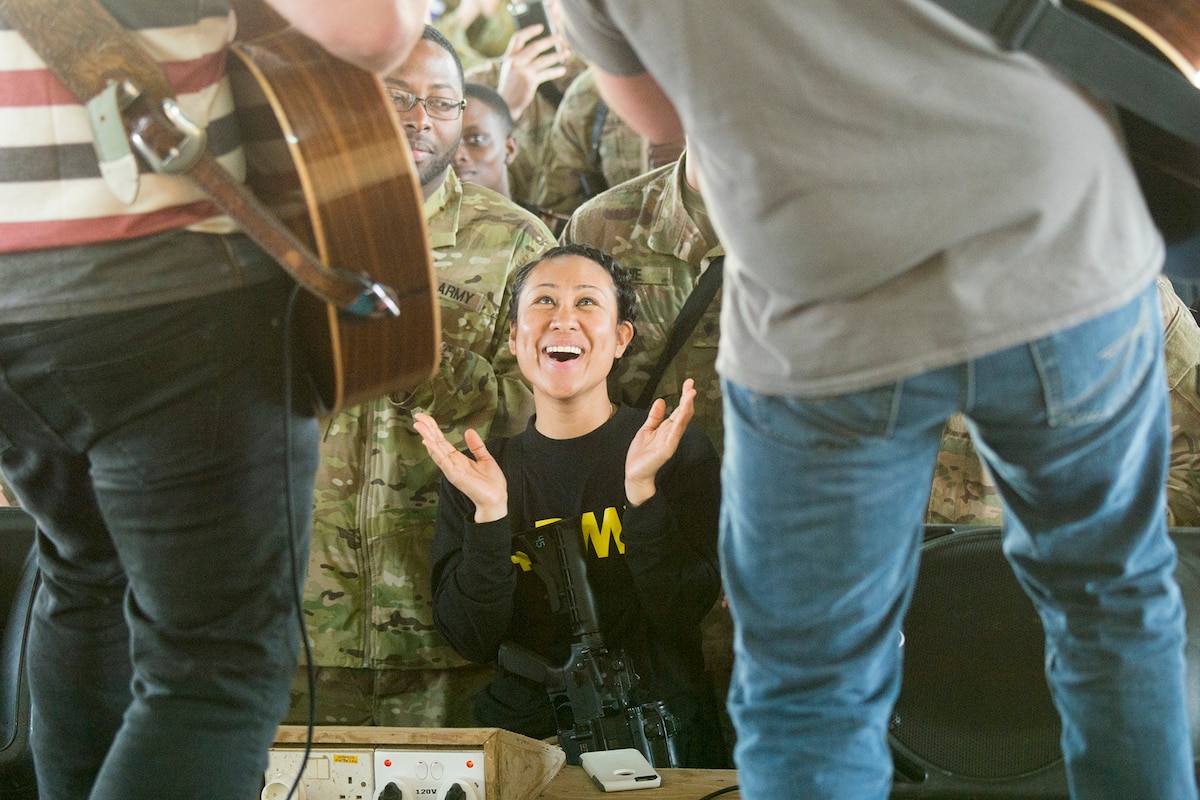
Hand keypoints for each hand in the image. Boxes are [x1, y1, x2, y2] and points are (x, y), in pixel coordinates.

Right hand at [414, 413, 508, 521]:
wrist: (496, 499)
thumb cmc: (491, 482)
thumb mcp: (485, 458)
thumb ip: (476, 445)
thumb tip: (468, 431)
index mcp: (457, 458)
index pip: (442, 441)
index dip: (434, 428)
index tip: (425, 417)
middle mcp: (451, 463)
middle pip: (436, 443)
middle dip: (427, 429)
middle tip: (417, 415)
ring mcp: (451, 469)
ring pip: (436, 450)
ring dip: (427, 437)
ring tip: (418, 424)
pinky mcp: (454, 475)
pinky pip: (442, 461)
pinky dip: (434, 451)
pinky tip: (427, 442)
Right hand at [496, 24, 568, 119]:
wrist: (504, 104)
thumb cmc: (510, 87)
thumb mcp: (511, 70)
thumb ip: (521, 60)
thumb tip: (540, 51)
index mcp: (509, 57)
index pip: (518, 38)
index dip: (529, 31)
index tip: (541, 27)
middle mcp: (516, 62)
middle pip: (535, 46)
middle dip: (548, 41)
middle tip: (559, 37)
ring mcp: (523, 71)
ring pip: (544, 60)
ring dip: (557, 56)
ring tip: (567, 53)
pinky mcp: (530, 81)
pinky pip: (546, 74)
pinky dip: (555, 72)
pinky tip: (562, 70)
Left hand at [624, 378, 695, 506]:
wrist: (635, 474)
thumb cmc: (641, 455)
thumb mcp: (646, 430)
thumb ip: (655, 417)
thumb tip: (661, 401)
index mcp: (667, 429)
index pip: (679, 410)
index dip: (684, 396)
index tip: (688, 383)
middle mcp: (672, 434)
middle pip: (684, 413)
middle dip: (688, 398)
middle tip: (692, 384)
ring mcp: (671, 442)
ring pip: (682, 421)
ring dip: (686, 407)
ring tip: (691, 394)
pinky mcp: (667, 450)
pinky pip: (674, 435)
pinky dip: (678, 424)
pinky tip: (681, 414)